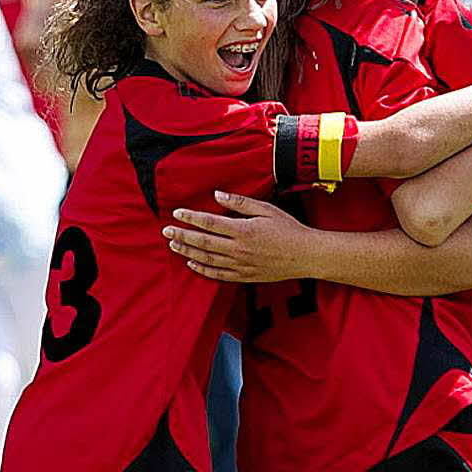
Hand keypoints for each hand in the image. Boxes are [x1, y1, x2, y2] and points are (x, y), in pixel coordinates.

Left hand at [164, 191, 317, 282]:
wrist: (305, 255)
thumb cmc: (288, 229)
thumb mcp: (266, 209)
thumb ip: (240, 203)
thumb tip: (217, 195)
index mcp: (243, 230)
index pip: (210, 223)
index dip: (191, 217)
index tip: (177, 213)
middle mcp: (239, 249)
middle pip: (203, 243)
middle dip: (182, 236)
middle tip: (166, 231)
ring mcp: (241, 265)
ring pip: (207, 259)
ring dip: (187, 252)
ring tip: (173, 245)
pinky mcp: (244, 276)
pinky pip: (218, 275)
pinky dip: (203, 270)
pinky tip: (192, 264)